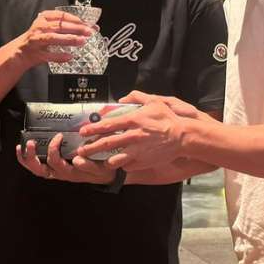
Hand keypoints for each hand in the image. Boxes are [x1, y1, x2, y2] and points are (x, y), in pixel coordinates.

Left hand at [15, 135, 118, 183]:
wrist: (104, 176)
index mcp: (69, 173)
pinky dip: (27, 160)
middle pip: (39, 170)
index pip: (55, 162)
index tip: (59, 136)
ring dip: (26, 159)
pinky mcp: (54, 168)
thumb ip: (89, 165)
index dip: (53, 149)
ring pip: (36, 169)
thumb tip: (77, 159)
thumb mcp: (100, 169)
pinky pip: (38, 167)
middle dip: (31, 157)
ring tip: (21, 146)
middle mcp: (59, 174)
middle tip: (30, 143)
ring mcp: (55, 172)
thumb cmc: (101, 170)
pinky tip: (22, 150)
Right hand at [16, 10, 95, 68]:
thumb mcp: (49, 27)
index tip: (88, 24)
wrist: (20, 52)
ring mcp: (36, 40)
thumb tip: (86, 28)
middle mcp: (39, 28)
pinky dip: (59, 56)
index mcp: (44, 19)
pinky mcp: (35, 53)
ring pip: (53, 38)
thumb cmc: (37, 39)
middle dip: (76, 29)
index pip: (62, 16)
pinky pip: (49, 55)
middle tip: (90, 32)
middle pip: (59, 26)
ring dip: (68, 39)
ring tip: (82, 41)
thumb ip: (64, 27)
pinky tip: (69, 57)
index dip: (76, 19)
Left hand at [76, 91, 198, 169]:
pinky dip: (120, 165)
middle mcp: (133, 136)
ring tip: (95, 161)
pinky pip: (126, 165)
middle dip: (91, 147)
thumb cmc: (168, 119)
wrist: (182, 137)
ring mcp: (137, 151)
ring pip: (114, 158)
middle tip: (81, 150)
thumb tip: (122, 99)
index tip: (83, 131)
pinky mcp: (143, 161)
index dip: (93, 128)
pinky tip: (116, 164)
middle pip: (106, 143)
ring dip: (103, 160)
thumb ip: (136, 97)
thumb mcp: (154, 101)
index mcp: (133, 120)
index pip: (107, 125)